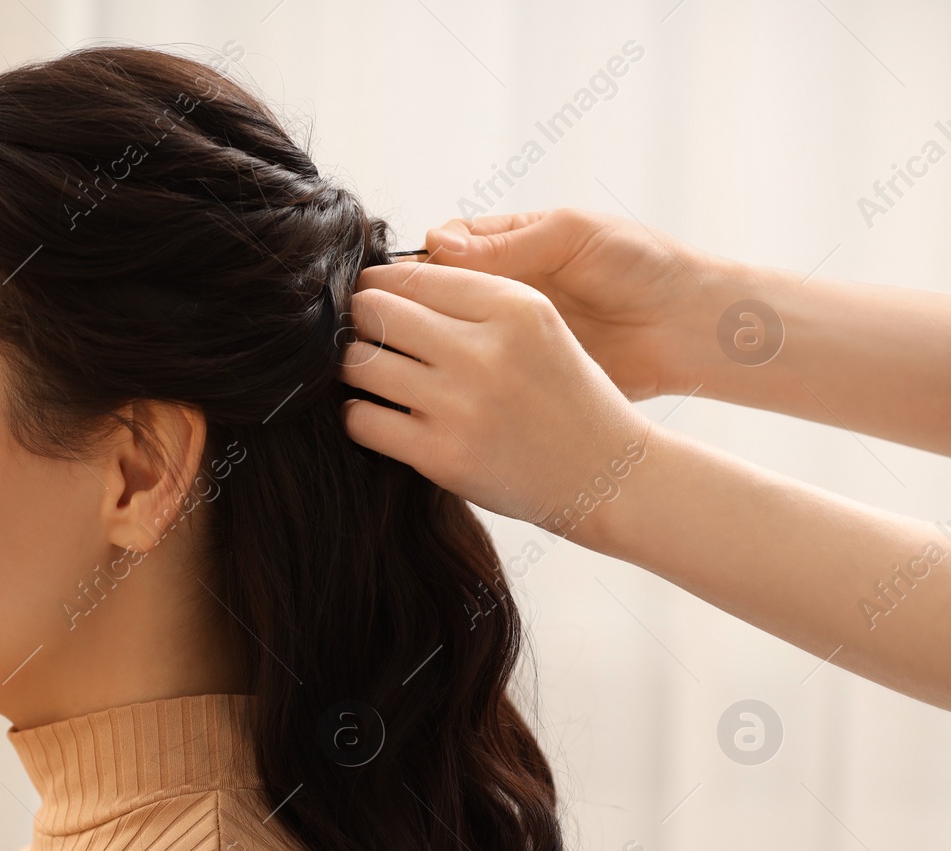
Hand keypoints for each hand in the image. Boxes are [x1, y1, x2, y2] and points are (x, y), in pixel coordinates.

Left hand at [338, 261, 651, 533]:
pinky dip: (359, 415)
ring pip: (359, 365)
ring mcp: (462, 405)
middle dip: (360, 321)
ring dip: (355, 369)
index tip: (373, 300)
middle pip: (375, 312)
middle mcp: (485, 351)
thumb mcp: (537, 325)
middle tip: (365, 337)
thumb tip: (381, 281)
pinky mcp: (442, 455)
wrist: (605, 474)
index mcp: (512, 306)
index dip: (378, 286)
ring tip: (371, 376)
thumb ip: (471, 297)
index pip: (410, 276)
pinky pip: (361, 420)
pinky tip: (379, 415)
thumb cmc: (561, 394)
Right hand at [422, 209, 722, 399]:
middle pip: (432, 299)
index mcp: (507, 248)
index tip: (393, 283)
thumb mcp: (573, 237)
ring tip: (408, 355)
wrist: (690, 327)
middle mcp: (498, 292)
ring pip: (445, 341)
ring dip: (426, 347)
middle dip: (408, 309)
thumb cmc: (642, 265)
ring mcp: (505, 337)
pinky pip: (475, 378)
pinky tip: (439, 385)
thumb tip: (435, 242)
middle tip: (388, 322)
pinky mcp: (520, 375)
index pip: (439, 252)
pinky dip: (453, 382)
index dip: (413, 266)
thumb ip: (507, 242)